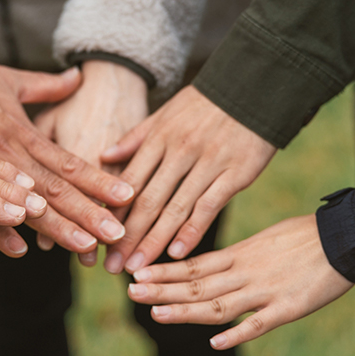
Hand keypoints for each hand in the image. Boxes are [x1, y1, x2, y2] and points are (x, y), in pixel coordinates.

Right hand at [0, 62, 135, 256]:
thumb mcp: (10, 81)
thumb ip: (46, 86)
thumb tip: (79, 76)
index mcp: (24, 133)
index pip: (69, 162)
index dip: (99, 180)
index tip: (127, 197)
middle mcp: (9, 153)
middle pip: (55, 189)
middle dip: (87, 214)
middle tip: (116, 235)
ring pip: (24, 204)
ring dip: (54, 228)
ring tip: (83, 248)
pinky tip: (20, 250)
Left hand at [101, 86, 276, 272]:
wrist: (254, 86)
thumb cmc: (205, 104)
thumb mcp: (166, 113)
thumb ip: (136, 138)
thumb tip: (104, 156)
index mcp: (159, 137)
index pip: (129, 182)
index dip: (113, 213)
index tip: (99, 239)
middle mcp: (179, 151)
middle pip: (148, 201)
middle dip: (128, 237)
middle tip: (113, 267)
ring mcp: (208, 163)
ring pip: (175, 208)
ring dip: (154, 241)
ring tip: (139, 268)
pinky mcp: (236, 173)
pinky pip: (209, 206)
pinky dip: (192, 231)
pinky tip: (177, 253)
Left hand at [126, 214, 353, 348]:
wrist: (345, 237)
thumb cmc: (304, 237)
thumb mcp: (262, 240)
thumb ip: (236, 256)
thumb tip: (210, 266)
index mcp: (239, 254)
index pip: (193, 265)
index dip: (164, 272)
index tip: (137, 274)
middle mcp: (245, 272)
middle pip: (197, 284)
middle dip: (162, 290)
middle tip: (130, 292)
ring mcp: (265, 290)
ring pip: (219, 303)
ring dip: (185, 310)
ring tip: (156, 314)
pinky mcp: (289, 308)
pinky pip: (259, 323)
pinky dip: (237, 333)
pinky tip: (215, 341)